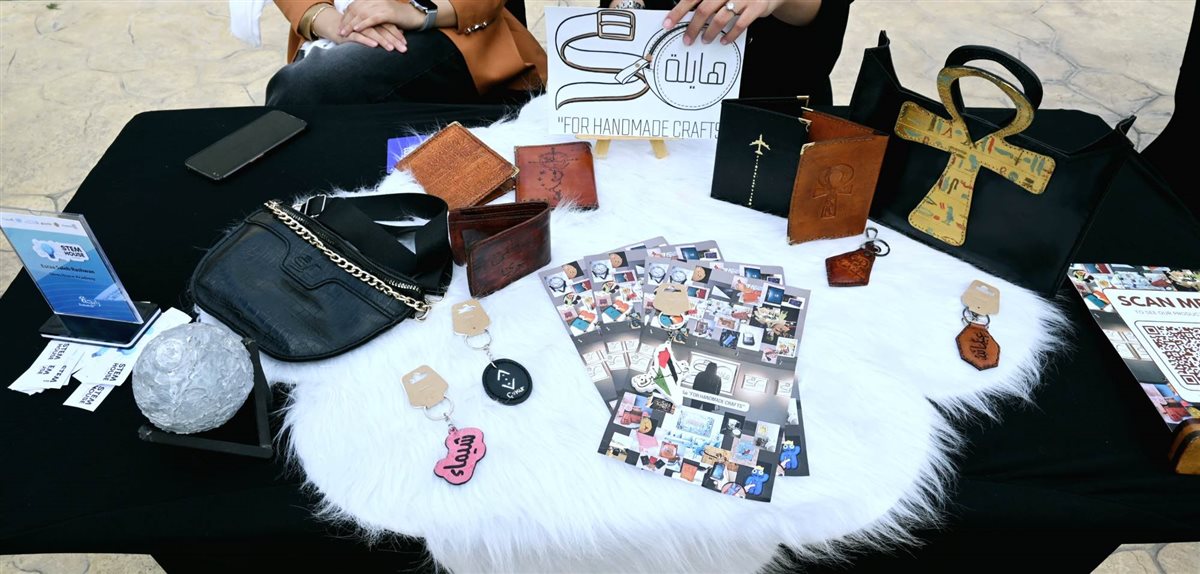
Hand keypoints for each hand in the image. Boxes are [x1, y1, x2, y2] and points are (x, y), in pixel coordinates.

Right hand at [313, 7, 406, 50]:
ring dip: (382, 41)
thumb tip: (402, 32)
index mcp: (374, 19)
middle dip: (394, 40)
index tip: (405, 44)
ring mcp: (357, 26)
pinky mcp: (349, 33)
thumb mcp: (374, 28)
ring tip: (391, 48)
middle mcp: (367, 21)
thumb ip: (387, 29)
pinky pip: (358, 36)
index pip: (388, 25)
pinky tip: (374, 45)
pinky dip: (366, 40)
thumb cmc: (359, 28)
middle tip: (403, 49)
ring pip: (372, 33)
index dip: (397, 35)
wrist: (336, 26)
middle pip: (383, 30)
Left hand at [339, 0, 423, 34]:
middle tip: (340, 32)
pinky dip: (364, 24)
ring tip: (345, 33)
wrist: (414, 15)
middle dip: (346, 21)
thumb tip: (358, 21)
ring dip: (352, 24)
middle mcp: (375, 0)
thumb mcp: (382, 13)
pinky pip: (372, 18)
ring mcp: (381, 6)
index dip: (346, 17)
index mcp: (372, 0)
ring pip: (362, 14)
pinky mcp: (388, 13)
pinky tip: (357, 30)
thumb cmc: (399, 17)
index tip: (340, 26)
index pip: (354, 6)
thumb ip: (371, 15)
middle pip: (356, 10)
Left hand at [663, 0, 783, 45]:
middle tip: (688, 39)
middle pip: (704, 9)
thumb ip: (707, 1)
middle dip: (693, 27)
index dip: (678, 11)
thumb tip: (686, 14)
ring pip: (720, 18)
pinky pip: (740, 25)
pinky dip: (729, 35)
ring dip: (710, 33)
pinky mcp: (756, 7)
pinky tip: (724, 40)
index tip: (668, 23)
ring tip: (705, 40)